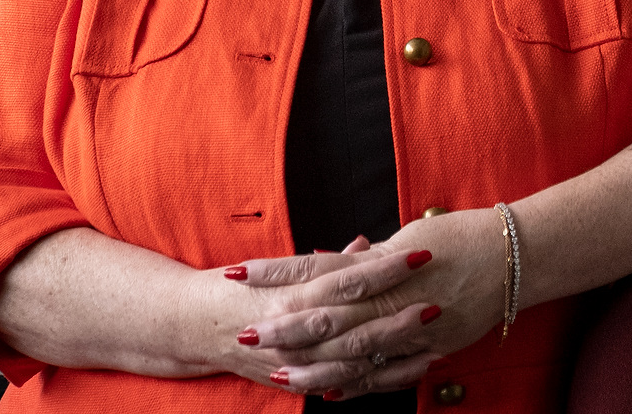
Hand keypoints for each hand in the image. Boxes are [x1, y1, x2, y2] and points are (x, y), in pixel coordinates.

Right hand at [194, 238, 430, 395]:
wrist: (194, 325)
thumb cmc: (240, 288)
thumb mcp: (279, 269)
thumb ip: (326, 261)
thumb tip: (367, 245)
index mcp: (292, 292)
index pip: (347, 279)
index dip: (385, 269)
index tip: (420, 254)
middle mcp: (294, 329)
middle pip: (356, 323)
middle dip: (398, 313)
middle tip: (436, 299)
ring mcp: (297, 361)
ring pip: (356, 360)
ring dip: (397, 350)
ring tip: (437, 338)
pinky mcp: (299, 383)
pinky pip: (348, 385)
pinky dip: (382, 379)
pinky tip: (415, 369)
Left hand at [230, 210, 508, 397]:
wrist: (518, 256)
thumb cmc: (464, 236)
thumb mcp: (412, 236)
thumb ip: (368, 258)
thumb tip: (324, 260)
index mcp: (386, 263)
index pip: (318, 268)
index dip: (277, 272)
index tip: (238, 273)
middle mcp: (396, 297)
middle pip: (329, 316)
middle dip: (285, 327)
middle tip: (245, 332)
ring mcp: (415, 328)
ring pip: (355, 353)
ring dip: (314, 366)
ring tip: (278, 374)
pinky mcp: (433, 350)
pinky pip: (390, 374)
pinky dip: (359, 384)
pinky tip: (332, 393)